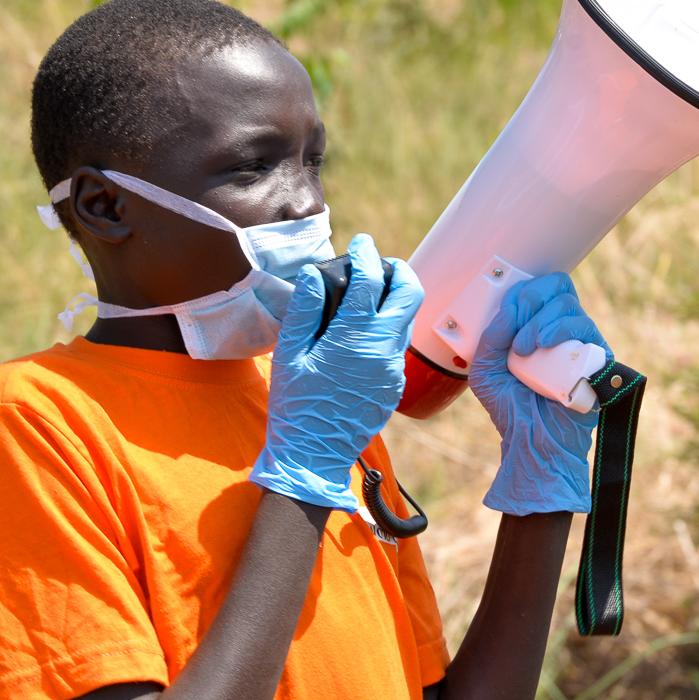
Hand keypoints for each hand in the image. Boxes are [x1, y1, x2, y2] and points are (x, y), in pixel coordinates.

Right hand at [250, 233, 423, 509]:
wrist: (312, 457)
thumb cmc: (294, 407)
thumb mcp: (288, 354)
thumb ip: (305, 310)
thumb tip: (315, 275)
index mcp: (354, 338)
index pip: (372, 280)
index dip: (367, 254)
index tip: (360, 242)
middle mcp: (383, 350)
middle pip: (410, 292)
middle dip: (398, 270)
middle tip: (380, 263)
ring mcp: (393, 369)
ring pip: (408, 319)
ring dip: (396, 298)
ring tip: (372, 293)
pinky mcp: (395, 385)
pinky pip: (399, 344)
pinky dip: (389, 326)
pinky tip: (366, 330)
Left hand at [470, 273, 609, 515]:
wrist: (532, 442)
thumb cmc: (512, 409)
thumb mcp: (486, 370)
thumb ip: (490, 337)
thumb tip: (508, 308)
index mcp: (539, 327)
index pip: (539, 288)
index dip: (522, 291)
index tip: (506, 313)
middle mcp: (563, 331)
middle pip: (558, 286)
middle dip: (532, 299)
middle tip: (515, 326)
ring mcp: (582, 343)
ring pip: (568, 305)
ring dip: (540, 321)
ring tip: (524, 348)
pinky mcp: (598, 357)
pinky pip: (585, 328)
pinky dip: (561, 330)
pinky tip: (543, 346)